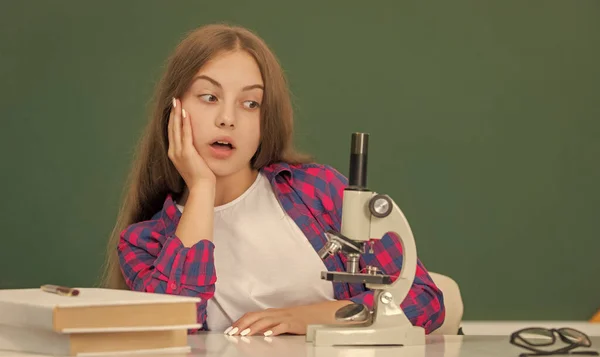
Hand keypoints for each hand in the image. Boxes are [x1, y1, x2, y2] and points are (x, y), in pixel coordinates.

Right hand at [168, 98, 214, 188]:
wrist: (201, 188)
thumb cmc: (200, 177)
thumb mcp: (193, 162)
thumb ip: (192, 152)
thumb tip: (196, 145)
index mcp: (174, 153)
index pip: (172, 132)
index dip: (172, 119)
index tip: (175, 107)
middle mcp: (173, 151)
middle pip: (171, 127)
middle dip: (172, 112)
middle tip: (174, 99)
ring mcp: (179, 152)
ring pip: (176, 128)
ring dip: (177, 113)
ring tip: (177, 101)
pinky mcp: (187, 153)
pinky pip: (185, 134)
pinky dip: (184, 123)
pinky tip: (185, 113)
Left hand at [225, 300, 354, 336]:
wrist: (319, 314)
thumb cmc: (299, 319)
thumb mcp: (280, 322)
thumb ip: (268, 326)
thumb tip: (253, 332)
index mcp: (271, 313)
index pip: (251, 315)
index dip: (239, 321)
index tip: (229, 330)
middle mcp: (276, 313)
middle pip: (255, 316)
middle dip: (242, 324)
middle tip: (231, 332)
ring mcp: (285, 317)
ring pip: (266, 320)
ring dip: (254, 327)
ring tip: (244, 333)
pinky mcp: (294, 323)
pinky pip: (283, 326)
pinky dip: (274, 330)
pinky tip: (267, 335)